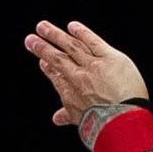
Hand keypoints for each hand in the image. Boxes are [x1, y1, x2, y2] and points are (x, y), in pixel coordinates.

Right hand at [24, 21, 148, 126]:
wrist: (122, 121)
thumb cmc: (105, 125)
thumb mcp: (82, 122)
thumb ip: (69, 115)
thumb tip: (56, 118)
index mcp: (70, 93)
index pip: (56, 76)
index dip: (47, 67)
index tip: (41, 60)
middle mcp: (78, 77)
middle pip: (57, 59)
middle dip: (42, 48)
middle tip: (30, 39)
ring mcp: (93, 66)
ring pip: (71, 46)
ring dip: (55, 35)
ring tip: (42, 26)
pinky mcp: (109, 58)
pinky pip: (93, 41)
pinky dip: (82, 32)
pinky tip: (72, 26)